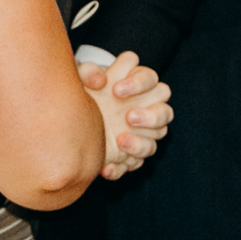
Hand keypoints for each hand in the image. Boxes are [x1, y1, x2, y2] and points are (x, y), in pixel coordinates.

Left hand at [80, 52, 171, 178]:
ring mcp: (143, 130)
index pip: (149, 78)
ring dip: (141, 141)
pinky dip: (122, 166)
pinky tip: (105, 167)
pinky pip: (137, 162)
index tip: (116, 90)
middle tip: (128, 117)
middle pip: (165, 111)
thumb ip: (88, 72)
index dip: (138, 83)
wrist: (75, 116)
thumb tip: (100, 80)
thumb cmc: (84, 90)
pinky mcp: (132, 151)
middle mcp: (147, 106)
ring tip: (120, 140)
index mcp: (137, 82)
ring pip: (158, 137)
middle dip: (151, 115)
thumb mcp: (80, 78)